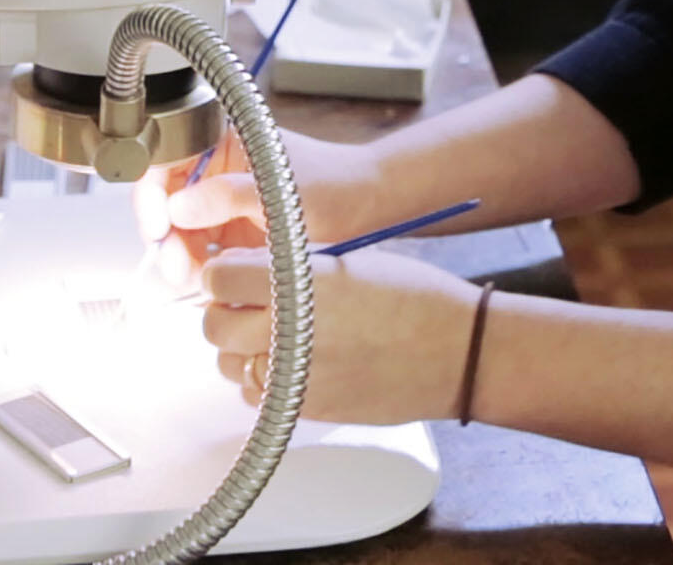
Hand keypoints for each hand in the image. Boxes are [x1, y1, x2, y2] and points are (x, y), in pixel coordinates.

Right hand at [131, 128, 386, 294]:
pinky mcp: (235, 232)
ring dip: (181, 259)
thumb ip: (227, 196)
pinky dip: (201, 269)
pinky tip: (211, 282)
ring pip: (181, 233)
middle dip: (167, 239)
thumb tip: (178, 206)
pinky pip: (203, 251)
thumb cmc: (334, 184)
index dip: (150, 195)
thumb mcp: (279, 190)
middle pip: (166, 204)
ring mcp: (225, 203)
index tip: (157, 227)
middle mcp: (218, 171)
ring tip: (198, 281)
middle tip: (179, 269)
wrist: (369, 207)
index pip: (164, 162)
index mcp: (223, 143)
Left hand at [199, 246, 481, 424]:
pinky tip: (292, 365)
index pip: (219, 278)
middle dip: (226, 310)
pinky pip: (257, 397)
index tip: (235, 273)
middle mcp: (288, 333)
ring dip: (242, 348)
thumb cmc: (414, 297)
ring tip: (277, 335)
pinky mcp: (305, 410)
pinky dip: (264, 382)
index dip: (224, 273)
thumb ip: (290, 267)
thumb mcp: (348, 262)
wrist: (458, 353)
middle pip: (214, 326)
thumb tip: (243, 272)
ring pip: (229, 365)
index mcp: (298, 284)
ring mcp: (294, 378)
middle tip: (251, 303)